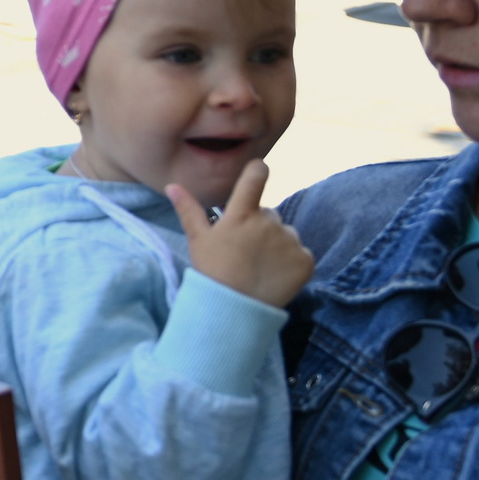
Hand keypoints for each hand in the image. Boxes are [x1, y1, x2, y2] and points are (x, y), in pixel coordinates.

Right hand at [169, 161, 314, 308]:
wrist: (235, 309)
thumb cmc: (213, 271)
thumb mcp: (197, 239)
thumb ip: (188, 209)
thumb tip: (172, 185)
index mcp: (242, 214)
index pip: (256, 176)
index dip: (258, 170)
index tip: (257, 171)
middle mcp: (268, 223)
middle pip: (269, 213)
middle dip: (260, 225)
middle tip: (245, 249)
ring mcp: (289, 242)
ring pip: (286, 232)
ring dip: (277, 243)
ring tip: (260, 264)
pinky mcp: (305, 261)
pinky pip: (300, 252)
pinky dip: (291, 261)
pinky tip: (274, 274)